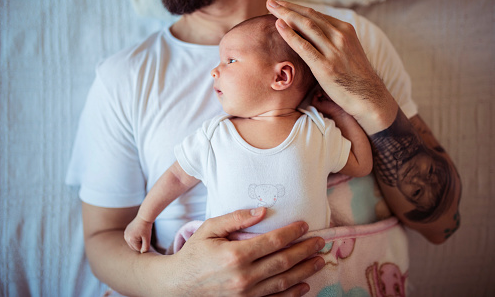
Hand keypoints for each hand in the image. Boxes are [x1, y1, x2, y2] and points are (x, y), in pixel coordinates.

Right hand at [124, 216, 152, 252]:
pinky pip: (131, 238)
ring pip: (132, 243)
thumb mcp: (147, 238)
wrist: (144, 217)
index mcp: (130, 240)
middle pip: (134, 247)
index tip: (146, 237)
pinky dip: (135, 237)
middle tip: (144, 236)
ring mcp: (125, 234)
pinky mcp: (126, 231)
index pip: (138, 249)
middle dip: (140, 243)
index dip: (143, 244)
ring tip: (141, 234)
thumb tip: (142, 252)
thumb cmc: (146, 228)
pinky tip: (138, 232)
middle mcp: (126, 237)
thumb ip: (145, 247)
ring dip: (137, 241)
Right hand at [169, 207, 325, 295]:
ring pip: (284, 282)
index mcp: (235, 254)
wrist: (177, 286)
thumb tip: (262, 210)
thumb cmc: (193, 254)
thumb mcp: (208, 229)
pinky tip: (304, 285)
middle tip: (320, 241)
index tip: (305, 224)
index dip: (292, 232)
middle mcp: (243, 276)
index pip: (272, 241)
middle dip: (305, 250)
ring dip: (305, 271)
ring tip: (319, 260)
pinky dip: (293, 294)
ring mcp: (246, 295)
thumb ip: (235, 218)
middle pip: (284, 262)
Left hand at [266, 0, 397, 134]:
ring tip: (270, 8)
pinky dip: (290, 34)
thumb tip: (311, 38)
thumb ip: (331, 42)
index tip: (282, 4)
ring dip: (286, 15)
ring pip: (306, 26)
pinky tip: (278, 26)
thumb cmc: (354, 78)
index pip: (316, 15)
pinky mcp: (326, 66)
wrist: (369, 97)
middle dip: (288, 7)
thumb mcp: (347, 52)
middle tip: (271, 2)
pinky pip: (304, 46)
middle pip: (309, 16)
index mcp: (345, 30)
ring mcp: (334, 50)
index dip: (297, 8)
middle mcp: (340, 36)